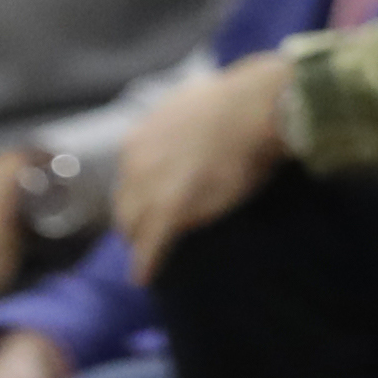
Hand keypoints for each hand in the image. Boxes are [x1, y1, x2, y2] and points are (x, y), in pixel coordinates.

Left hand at [113, 53, 287, 283]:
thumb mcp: (192, 100)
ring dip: (140, 241)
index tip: (152, 199)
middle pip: (125, 202)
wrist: (252, 109)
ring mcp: (151, 187)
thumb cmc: (235, 100)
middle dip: (134, 218)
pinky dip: (146, 265)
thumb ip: (178, 118)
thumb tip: (186, 119)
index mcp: (140, 135)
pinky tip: (145, 278)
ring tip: (148, 255)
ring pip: (133, 227)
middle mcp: (136, 161)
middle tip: (149, 232)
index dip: (140, 190)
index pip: (128, 175)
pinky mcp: (169, 212)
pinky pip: (150, 247)